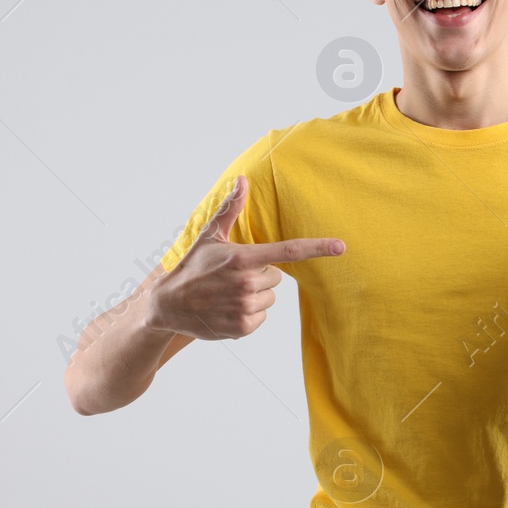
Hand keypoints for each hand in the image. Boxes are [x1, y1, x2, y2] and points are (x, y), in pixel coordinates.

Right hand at [147, 175, 343, 339]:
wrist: (167, 305)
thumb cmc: (192, 267)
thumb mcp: (210, 237)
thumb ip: (230, 209)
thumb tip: (242, 180)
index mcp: (243, 258)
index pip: (289, 251)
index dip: (317, 248)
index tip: (341, 247)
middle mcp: (247, 282)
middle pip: (276, 277)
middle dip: (259, 275)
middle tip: (232, 277)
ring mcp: (245, 306)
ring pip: (270, 297)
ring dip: (254, 296)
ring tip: (227, 294)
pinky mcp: (242, 327)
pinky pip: (262, 318)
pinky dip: (248, 315)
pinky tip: (227, 309)